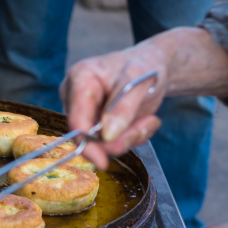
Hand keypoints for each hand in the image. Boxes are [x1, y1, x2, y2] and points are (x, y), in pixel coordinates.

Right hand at [60, 27, 227, 169]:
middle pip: (87, 136)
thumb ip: (124, 107)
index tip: (103, 162)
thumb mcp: (139, 81)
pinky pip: (109, 144)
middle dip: (119, 139)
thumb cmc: (145, 66)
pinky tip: (142, 122)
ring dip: (129, 138)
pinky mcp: (94, 125)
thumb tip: (107, 136)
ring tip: (149, 120)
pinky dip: (129, 138)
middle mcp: (75, 96)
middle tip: (147, 125)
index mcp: (80, 77)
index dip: (88, 144)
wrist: (152, 66)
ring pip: (100, 144)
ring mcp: (83, 113)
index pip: (76, 120)